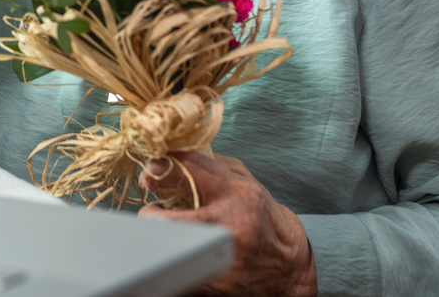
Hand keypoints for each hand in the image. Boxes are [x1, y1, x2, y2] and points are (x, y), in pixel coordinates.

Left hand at [138, 152, 316, 295]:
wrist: (288, 265)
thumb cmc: (263, 217)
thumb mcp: (245, 182)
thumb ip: (211, 165)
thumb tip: (171, 155)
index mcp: (237, 193)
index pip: (190, 169)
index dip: (162, 167)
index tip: (151, 173)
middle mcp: (229, 227)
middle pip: (170, 221)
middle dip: (151, 217)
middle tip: (152, 213)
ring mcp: (222, 259)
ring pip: (171, 250)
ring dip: (162, 239)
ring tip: (167, 234)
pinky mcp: (215, 287)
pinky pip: (180, 272)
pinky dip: (175, 260)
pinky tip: (182, 254)